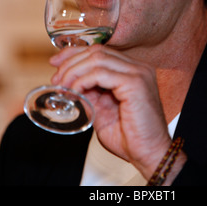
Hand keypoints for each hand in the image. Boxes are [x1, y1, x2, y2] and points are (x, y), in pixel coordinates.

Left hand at [50, 44, 172, 179]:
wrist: (150, 155)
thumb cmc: (131, 138)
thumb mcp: (102, 111)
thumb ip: (90, 94)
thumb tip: (70, 84)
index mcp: (132, 70)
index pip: (100, 51)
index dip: (75, 53)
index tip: (56, 62)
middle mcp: (138, 67)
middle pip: (97, 51)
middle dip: (71, 63)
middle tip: (57, 80)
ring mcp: (138, 72)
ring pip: (97, 58)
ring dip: (74, 72)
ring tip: (64, 88)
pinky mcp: (135, 82)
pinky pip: (100, 73)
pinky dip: (82, 81)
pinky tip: (75, 92)